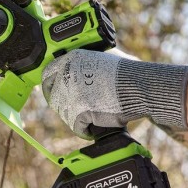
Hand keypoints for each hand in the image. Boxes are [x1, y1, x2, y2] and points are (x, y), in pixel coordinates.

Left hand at [41, 49, 187, 138]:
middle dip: (64, 107)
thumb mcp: (103, 57)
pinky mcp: (79, 112)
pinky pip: (77, 127)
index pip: (47, 74)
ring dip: (76, 119)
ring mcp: (71, 95)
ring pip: (65, 114)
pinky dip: (85, 130)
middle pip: (54, 98)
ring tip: (90, 120)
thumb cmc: (128, 72)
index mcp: (71, 60)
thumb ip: (87, 63)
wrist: (139, 86)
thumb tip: (83, 69)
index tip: (53, 94)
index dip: (50, 87)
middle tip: (76, 112)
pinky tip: (93, 129)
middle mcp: (67, 76)